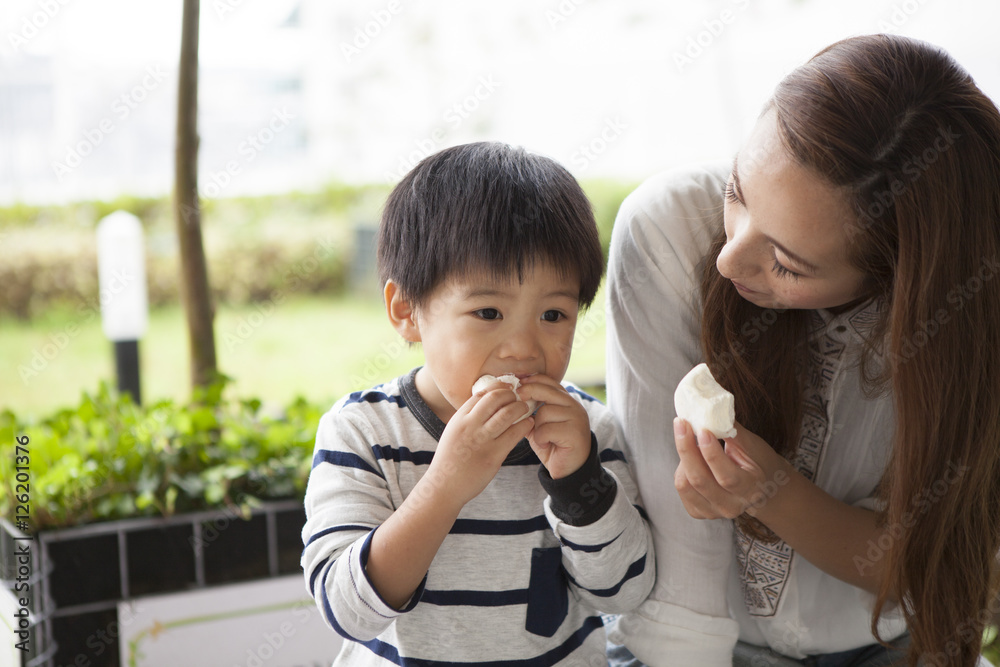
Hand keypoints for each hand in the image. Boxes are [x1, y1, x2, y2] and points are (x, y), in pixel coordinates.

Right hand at [426, 380, 534, 508]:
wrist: (444, 486)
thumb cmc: (451, 459)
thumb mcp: (453, 432)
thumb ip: (468, 418)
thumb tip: (487, 404)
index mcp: (459, 418)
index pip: (482, 393)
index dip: (498, 387)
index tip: (508, 388)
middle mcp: (470, 426)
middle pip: (495, 398)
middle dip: (511, 395)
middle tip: (519, 398)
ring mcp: (482, 441)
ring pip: (507, 414)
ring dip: (520, 408)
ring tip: (526, 408)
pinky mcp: (493, 456)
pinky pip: (514, 434)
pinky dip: (524, 425)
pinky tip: (529, 424)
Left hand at [518, 375, 590, 478]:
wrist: (568, 470)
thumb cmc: (552, 445)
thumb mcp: (538, 426)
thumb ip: (530, 412)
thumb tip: (510, 399)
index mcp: (566, 401)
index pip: (549, 381)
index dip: (532, 380)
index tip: (518, 386)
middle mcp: (574, 406)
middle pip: (547, 391)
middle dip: (529, 393)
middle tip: (518, 400)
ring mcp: (577, 418)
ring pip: (545, 412)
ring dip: (537, 426)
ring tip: (542, 437)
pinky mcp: (575, 433)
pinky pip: (547, 429)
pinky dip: (541, 439)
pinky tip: (546, 445)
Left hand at [673, 418, 792, 520]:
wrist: (762, 488)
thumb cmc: (757, 462)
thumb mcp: (752, 446)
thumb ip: (732, 430)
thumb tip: (711, 408)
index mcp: (751, 490)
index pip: (726, 476)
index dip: (711, 453)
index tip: (702, 429)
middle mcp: (732, 506)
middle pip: (700, 480)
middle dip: (686, 449)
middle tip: (681, 423)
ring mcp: (714, 512)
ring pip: (685, 484)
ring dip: (683, 457)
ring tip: (689, 438)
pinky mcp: (699, 512)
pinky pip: (682, 488)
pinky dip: (681, 468)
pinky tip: (691, 457)